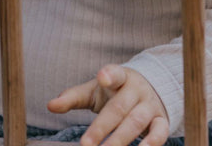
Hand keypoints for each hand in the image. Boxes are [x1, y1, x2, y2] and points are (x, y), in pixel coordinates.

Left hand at [48, 64, 168, 145]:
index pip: (116, 73)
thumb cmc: (115, 92)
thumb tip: (50, 105)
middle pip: (119, 108)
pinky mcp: (161, 120)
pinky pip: (160, 132)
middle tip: (85, 144)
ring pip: (136, 122)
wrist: (150, 89)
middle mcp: (137, 90)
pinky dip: (153, 143)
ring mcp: (150, 105)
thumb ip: (73, 97)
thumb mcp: (95, 91)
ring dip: (121, 139)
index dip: (110, 75)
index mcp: (121, 78)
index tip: (102, 77)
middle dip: (102, 127)